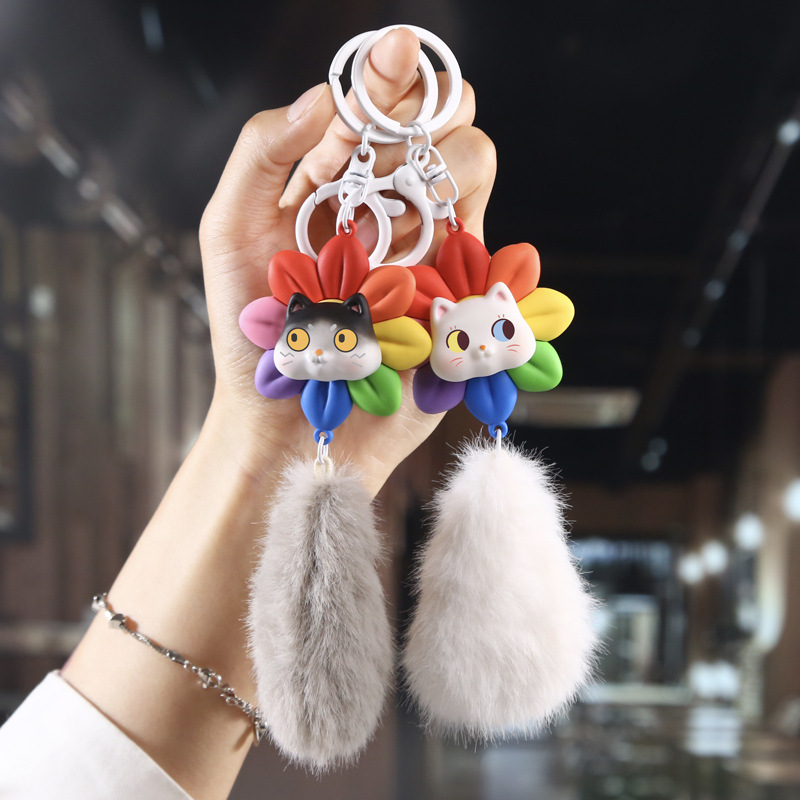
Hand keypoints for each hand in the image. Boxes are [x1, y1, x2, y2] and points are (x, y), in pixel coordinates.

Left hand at [199, 27, 496, 493]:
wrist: (289, 421)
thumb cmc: (252, 331)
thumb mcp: (230, 229)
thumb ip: (264, 150)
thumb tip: (327, 96)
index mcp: (341, 180)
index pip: (384, 103)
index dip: (392, 72)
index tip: (395, 50)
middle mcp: (395, 205)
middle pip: (445, 120)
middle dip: (414, 131)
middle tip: (365, 182)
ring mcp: (436, 246)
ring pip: (476, 165)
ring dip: (432, 185)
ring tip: (379, 248)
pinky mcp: (466, 293)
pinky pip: (496, 238)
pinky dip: (466, 240)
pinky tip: (419, 279)